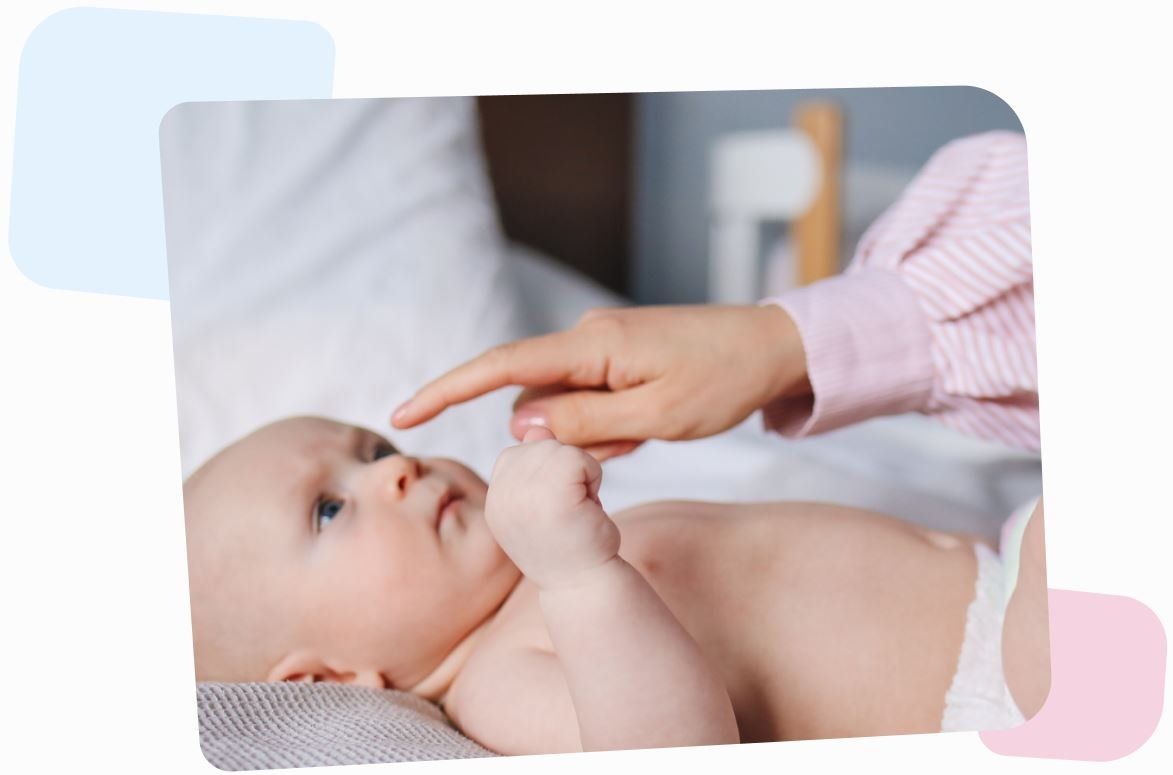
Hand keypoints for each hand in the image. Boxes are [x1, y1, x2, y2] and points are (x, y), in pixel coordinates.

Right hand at [392, 304, 809, 459]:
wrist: (775, 348)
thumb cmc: (723, 380)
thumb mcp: (655, 417)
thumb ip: (583, 424)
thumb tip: (519, 424)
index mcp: (591, 345)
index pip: (501, 366)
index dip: (448, 389)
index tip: (404, 412)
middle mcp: (587, 337)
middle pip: (536, 398)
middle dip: (565, 437)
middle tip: (632, 443)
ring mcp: (603, 346)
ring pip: (565, 407)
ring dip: (596, 434)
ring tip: (652, 430)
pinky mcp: (619, 356)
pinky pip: (591, 399)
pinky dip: (611, 424)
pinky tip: (652, 422)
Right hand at [484, 426, 619, 588]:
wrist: (586, 586)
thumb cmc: (572, 544)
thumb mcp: (546, 500)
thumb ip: (537, 462)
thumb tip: (536, 429)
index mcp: (495, 498)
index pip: (521, 453)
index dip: (549, 475)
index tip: (554, 513)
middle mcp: (501, 494)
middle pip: (543, 446)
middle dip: (568, 473)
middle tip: (570, 513)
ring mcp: (524, 494)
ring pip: (562, 449)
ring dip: (583, 478)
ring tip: (578, 512)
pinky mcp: (551, 493)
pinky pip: (580, 459)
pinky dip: (594, 480)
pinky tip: (588, 511)